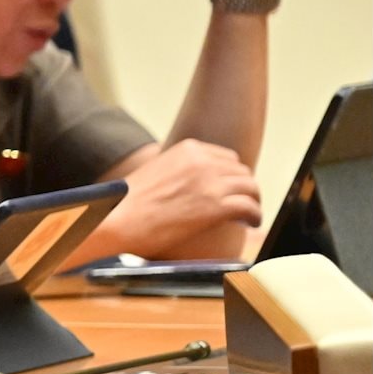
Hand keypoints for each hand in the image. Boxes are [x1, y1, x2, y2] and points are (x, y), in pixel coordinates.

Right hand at [114, 139, 260, 258]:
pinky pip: (251, 208)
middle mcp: (203, 161)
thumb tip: (195, 184)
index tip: (229, 189)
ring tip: (246, 216)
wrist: (117, 220)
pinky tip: (249, 224)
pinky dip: (255, 217)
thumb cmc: (128, 202)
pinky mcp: (217, 207)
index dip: (231, 176)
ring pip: (251, 188)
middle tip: (239, 205)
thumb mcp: (156, 171)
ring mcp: (211, 183)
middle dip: (243, 189)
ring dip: (252, 202)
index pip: (227, 158)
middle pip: (242, 172)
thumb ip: (180, 170)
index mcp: (188, 149)